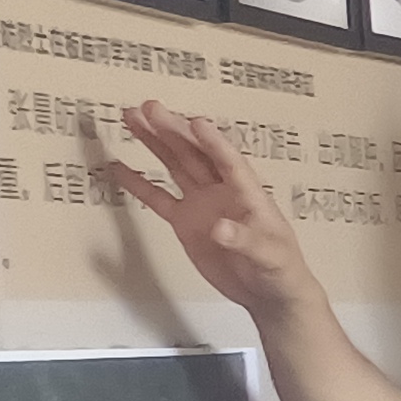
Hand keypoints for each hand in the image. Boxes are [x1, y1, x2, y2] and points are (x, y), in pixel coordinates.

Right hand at [104, 100, 324, 321]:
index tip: (195, 122)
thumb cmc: (281, 270)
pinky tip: (119, 166)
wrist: (268, 293)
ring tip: (133, 117)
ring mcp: (202, 204)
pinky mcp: (186, 222)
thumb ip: (246, 241)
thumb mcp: (270, 256)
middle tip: (150, 107)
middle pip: (196, 154)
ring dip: (156, 142)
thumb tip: (220, 228)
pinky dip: (139, 183)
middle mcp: (223, 191)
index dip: (214, 142)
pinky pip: (158, 198)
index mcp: (249, 194)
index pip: (230, 162)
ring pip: (176, 165)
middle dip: (174, 130)